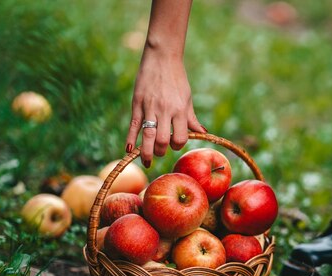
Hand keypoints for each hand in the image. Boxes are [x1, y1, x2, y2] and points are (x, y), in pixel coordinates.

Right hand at [125, 46, 205, 167]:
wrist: (162, 58)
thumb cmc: (177, 79)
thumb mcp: (188, 98)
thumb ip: (191, 119)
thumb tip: (203, 132)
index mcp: (180, 110)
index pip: (180, 137)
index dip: (177, 145)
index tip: (174, 143)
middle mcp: (165, 110)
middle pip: (162, 140)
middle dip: (161, 151)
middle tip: (159, 153)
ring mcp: (150, 107)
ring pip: (147, 136)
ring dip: (146, 152)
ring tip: (147, 161)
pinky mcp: (137, 103)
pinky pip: (133, 125)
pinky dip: (130, 139)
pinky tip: (128, 150)